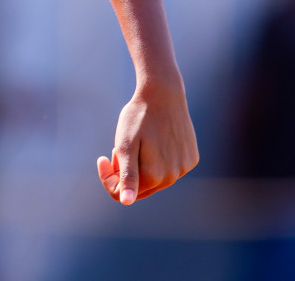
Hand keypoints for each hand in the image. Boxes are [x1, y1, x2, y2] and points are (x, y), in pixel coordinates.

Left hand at [96, 76, 198, 204]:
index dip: (109, 178)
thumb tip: (126, 202)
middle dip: (125, 172)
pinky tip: (155, 139)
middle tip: (119, 148)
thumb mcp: (125, 145)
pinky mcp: (191, 158)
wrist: (163, 93)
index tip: (103, 157)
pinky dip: (158, 158)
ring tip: (139, 142)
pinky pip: (169, 166)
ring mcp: (184, 168)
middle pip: (141, 187)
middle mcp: (173, 177)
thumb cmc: (138, 117)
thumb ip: (127, 176)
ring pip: (155, 177)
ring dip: (142, 165)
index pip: (125, 193)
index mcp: (154, 176)